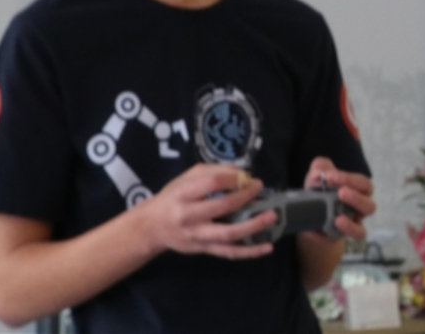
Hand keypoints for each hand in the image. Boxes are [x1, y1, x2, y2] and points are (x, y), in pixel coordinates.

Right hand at [137, 164, 276, 259]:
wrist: (152, 227)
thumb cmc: (174, 197)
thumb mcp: (186, 178)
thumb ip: (213, 171)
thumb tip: (242, 172)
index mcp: (183, 194)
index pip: (211, 183)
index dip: (233, 178)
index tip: (247, 176)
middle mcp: (189, 216)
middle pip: (222, 207)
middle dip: (245, 196)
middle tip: (260, 188)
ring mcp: (198, 235)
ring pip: (228, 234)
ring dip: (253, 226)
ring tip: (271, 216)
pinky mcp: (204, 249)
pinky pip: (229, 252)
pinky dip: (250, 252)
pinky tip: (267, 247)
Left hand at [302, 157, 375, 240]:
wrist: (311, 214)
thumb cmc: (320, 191)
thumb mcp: (318, 176)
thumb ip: (319, 169)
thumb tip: (318, 175)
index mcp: (358, 189)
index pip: (362, 183)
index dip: (349, 179)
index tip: (330, 177)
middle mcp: (361, 207)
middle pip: (369, 205)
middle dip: (356, 198)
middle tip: (341, 192)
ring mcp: (354, 222)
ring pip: (363, 227)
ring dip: (351, 222)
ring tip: (337, 218)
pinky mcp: (346, 235)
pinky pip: (354, 236)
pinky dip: (342, 232)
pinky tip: (326, 229)